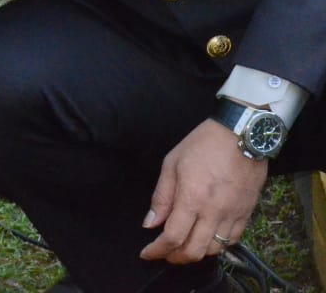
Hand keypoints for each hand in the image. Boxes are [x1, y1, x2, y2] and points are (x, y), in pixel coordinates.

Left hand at [139, 119, 267, 263]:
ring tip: (182, 247)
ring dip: (195, 254)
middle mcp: (213, 212)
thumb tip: (150, 223)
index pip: (172, 237)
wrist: (241, 135)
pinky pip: (232, 240)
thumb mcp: (171, 164)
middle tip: (163, 253)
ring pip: (214, 250)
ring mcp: (233, 214)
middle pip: (194, 251)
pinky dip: (216, 246)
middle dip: (174, 258)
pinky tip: (205, 239)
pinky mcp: (247, 213)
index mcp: (191, 198)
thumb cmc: (202, 144)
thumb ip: (161, 197)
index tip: (147, 253)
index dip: (157, 250)